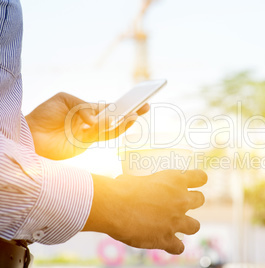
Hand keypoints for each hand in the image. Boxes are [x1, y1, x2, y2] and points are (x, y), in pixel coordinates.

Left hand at [26, 92, 148, 159]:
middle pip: (115, 118)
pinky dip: (110, 129)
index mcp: (87, 111)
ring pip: (112, 128)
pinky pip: (101, 136)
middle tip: (145, 106)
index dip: (123, 104)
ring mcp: (89, 134)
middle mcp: (91, 123)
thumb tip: (95, 121)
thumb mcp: (64, 100)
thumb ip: (84, 107)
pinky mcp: (86, 144)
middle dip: (131, 113)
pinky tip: (116, 121)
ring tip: (135, 115)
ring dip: (124, 122)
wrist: (29, 135)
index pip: (109, 107)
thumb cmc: (44, 115)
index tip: (138, 99)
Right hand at [83, 169, 206, 253]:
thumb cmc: (121, 188)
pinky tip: (167, 243)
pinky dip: (174, 246)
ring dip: (187, 225)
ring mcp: (176, 221)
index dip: (198, 179)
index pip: (200, 177)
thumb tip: (134, 186)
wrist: (115, 207)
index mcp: (176, 180)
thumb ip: (144, 183)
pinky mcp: (166, 238)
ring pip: (195, 226)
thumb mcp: (138, 178)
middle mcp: (181, 200)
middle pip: (200, 199)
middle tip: (180, 203)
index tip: (193, 182)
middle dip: (193, 201)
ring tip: (176, 225)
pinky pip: (179, 247)